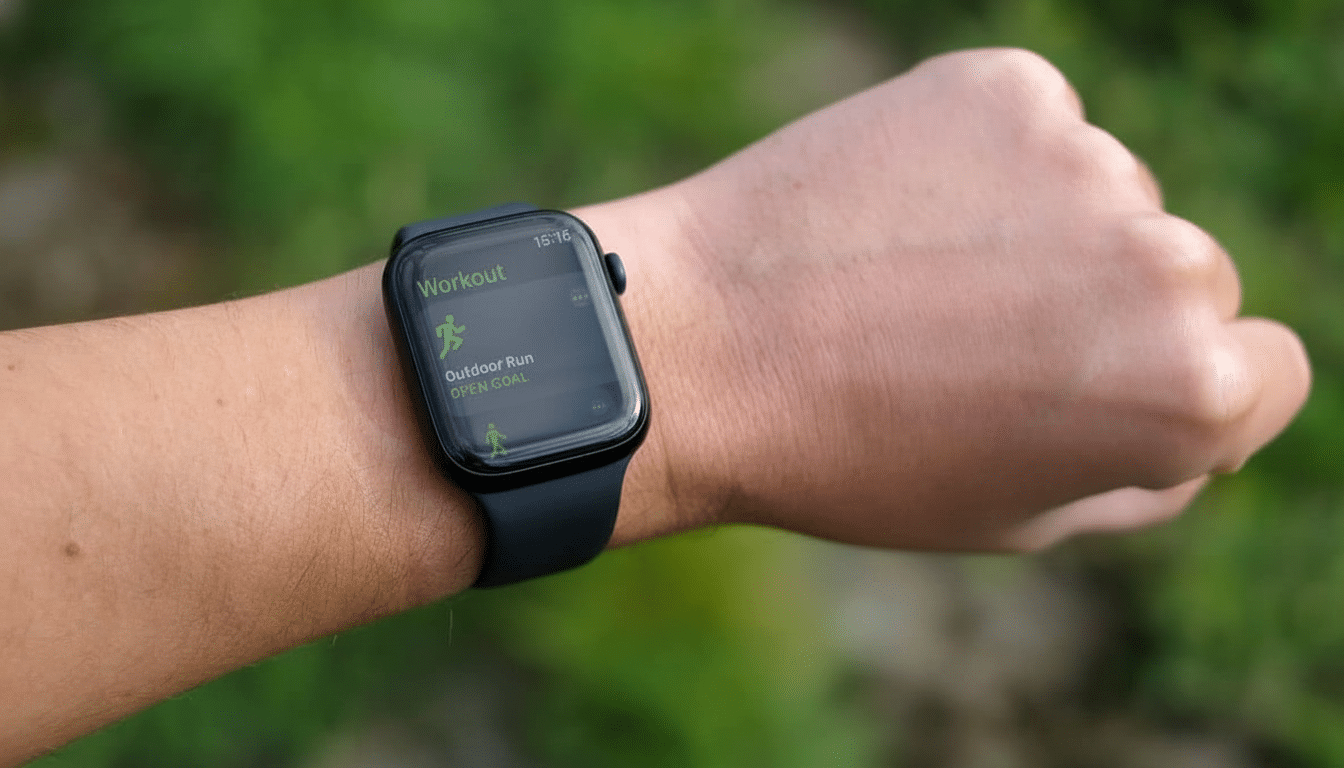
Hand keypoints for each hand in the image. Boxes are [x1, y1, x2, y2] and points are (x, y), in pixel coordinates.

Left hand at [597, 48, 1310, 550]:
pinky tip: (895, 215)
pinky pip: (1031, 127)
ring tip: (915, 282)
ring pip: (1104, 195)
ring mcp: (1085, 160)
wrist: (698, 350)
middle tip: (978, 343)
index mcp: (1189, 388)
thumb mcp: (1020, 516)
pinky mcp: (1006, 86)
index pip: (1266, 371)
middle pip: (1191, 276)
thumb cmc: (854, 459)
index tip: (1092, 392)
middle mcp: (1166, 262)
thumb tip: (1198, 419)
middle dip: (1111, 308)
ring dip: (1040, 229)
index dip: (1178, 391)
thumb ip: (1145, 470)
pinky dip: (980, 162)